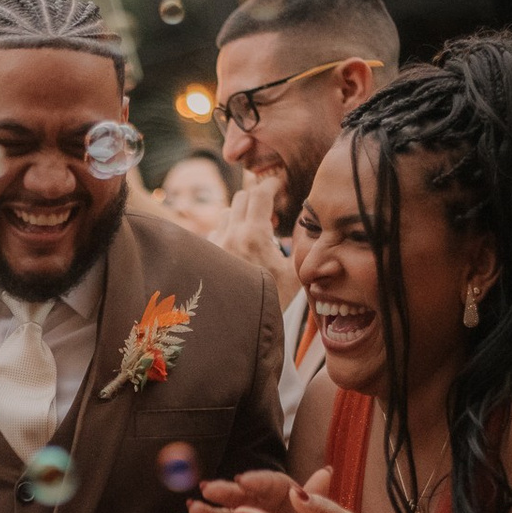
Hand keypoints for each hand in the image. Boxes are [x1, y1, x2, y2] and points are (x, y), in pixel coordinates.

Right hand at [180, 467, 328, 512]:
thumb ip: (318, 500)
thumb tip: (324, 472)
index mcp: (283, 497)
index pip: (270, 484)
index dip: (257, 482)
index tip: (242, 481)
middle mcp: (261, 509)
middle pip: (241, 498)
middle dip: (224, 495)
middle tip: (208, 490)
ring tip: (193, 509)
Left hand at [213, 173, 298, 302]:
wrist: (241, 328)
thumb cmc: (273, 302)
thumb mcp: (295, 272)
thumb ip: (301, 243)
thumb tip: (307, 222)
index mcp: (253, 236)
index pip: (260, 193)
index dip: (273, 184)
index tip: (281, 185)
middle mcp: (229, 236)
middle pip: (241, 198)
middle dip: (258, 199)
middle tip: (272, 214)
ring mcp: (214, 246)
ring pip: (226, 214)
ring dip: (241, 215)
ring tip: (256, 232)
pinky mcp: (204, 257)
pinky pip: (215, 232)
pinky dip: (228, 232)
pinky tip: (239, 249)